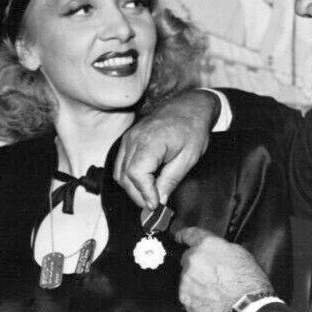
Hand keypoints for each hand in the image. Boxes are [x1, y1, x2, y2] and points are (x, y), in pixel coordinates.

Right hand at [114, 90, 218, 209]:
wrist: (190, 106)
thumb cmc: (192, 129)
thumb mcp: (187, 158)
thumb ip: (170, 180)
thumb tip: (159, 201)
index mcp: (149, 142)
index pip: (136, 174)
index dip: (144, 193)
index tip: (155, 205)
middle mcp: (134, 139)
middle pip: (125, 176)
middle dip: (138, 195)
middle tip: (154, 205)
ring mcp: (129, 138)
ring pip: (119, 172)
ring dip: (132, 188)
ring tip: (149, 197)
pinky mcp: (129, 139)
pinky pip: (121, 163)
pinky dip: (129, 177)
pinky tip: (143, 183)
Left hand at [177, 227, 272, 311]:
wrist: (248, 308)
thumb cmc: (249, 281)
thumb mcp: (239, 253)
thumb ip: (219, 248)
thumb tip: (213, 251)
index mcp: (205, 246)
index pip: (187, 234)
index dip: (182, 236)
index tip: (179, 238)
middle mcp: (192, 261)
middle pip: (187, 260)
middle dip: (197, 266)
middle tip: (214, 276)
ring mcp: (186, 283)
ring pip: (187, 280)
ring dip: (196, 283)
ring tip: (216, 292)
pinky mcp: (186, 301)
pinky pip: (188, 297)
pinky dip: (197, 299)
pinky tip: (212, 302)